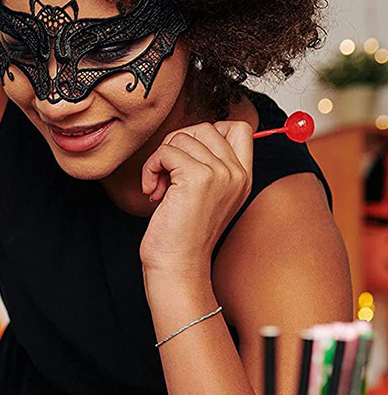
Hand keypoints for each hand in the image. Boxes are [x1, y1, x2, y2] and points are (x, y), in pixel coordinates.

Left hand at [139, 120, 252, 279]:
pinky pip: (166, 151)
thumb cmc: (181, 236)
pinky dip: (150, 167)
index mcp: (243, 177)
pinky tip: (152, 191)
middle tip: (165, 175)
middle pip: (206, 128)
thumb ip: (206, 167)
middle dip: (177, 146)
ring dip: (160, 159)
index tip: (186, 160)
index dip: (206, 134)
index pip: (240, 128)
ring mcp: (220, 174)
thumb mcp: (203, 198)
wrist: (177, 266)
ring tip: (158, 188)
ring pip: (182, 137)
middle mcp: (236, 173)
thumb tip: (185, 138)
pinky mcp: (197, 178)